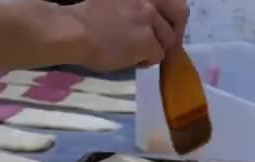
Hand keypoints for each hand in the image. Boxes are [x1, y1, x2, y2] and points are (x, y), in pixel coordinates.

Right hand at [67, 0, 188, 71]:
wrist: (73, 31)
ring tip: (136, 54)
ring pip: (168, 40)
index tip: (164, 27)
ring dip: (155, 49)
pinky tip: (130, 60)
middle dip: (177, 30)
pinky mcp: (147, 39)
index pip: (172, 0)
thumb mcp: (117, 1)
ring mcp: (150, 18)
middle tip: (167, 45)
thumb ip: (136, 5)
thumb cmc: (84, 16)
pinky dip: (146, 61)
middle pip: (180, 13)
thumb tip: (149, 23)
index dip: (170, 15)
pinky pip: (157, 56)